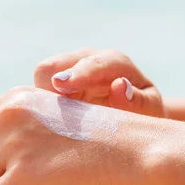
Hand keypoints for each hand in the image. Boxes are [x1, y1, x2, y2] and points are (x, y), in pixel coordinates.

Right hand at [34, 48, 164, 116]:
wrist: (135, 116)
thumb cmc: (144, 113)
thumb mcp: (149, 109)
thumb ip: (137, 99)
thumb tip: (119, 86)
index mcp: (114, 62)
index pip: (91, 62)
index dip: (77, 73)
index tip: (62, 85)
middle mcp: (86, 60)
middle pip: (54, 65)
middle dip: (48, 86)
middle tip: (50, 111)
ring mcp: (68, 71)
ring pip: (40, 80)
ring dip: (41, 99)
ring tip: (52, 122)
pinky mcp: (54, 87)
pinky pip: (35, 93)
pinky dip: (37, 106)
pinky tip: (46, 124)